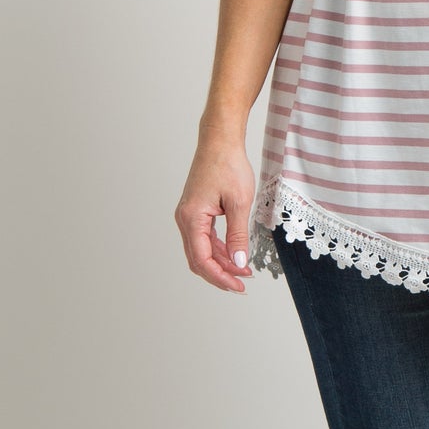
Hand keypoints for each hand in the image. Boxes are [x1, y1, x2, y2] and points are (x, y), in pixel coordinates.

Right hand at [176, 134, 254, 292]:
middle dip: (220, 274)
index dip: (220, 277)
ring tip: (244, 270)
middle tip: (243, 283)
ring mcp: (189, 216)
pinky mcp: (196, 212)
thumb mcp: (239, 203)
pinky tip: (235, 254)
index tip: (239, 286)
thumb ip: (238, 235)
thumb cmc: (228, 165)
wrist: (220, 141)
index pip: (202, 260)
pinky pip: (205, 238)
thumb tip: (239, 262)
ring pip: (202, 250)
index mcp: (191, 218)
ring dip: (221, 263)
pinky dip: (220, 249)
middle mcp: (185, 219)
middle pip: (198, 259)